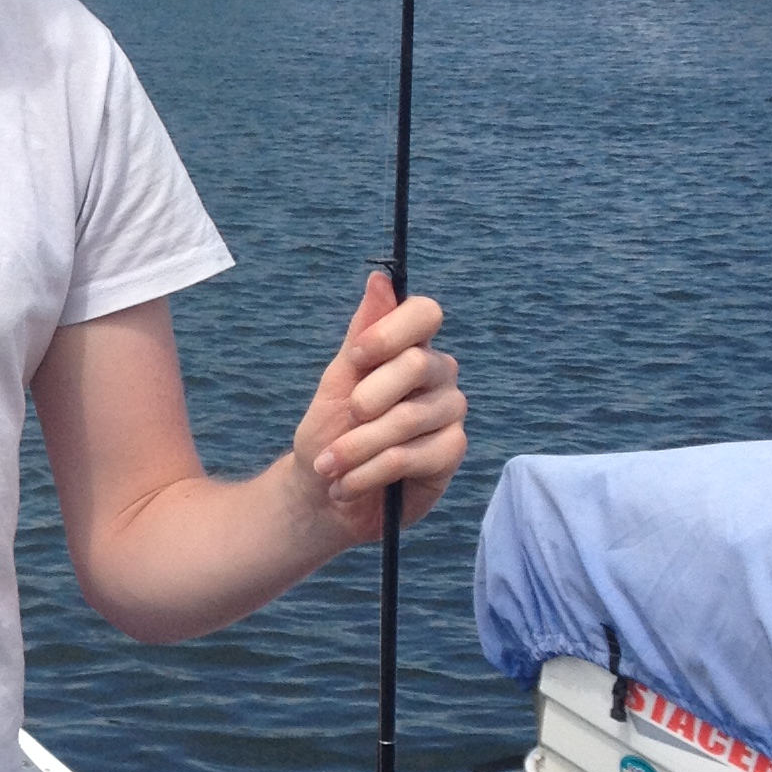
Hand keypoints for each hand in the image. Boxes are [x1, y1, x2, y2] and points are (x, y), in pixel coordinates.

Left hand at [291, 270, 466, 544]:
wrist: (321, 493)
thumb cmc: (329, 431)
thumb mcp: (336, 380)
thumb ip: (362, 332)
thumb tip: (379, 278)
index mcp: (410, 348)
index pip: (425, 314)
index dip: (391, 332)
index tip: (355, 358)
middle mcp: (438, 375)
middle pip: (418, 364)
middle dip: (367, 397)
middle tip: (343, 419)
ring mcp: (448, 413)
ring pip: (409, 418)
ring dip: (357, 446)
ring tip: (330, 466)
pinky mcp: (450, 453)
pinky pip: (411, 457)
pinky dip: (369, 472)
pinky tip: (348, 484)